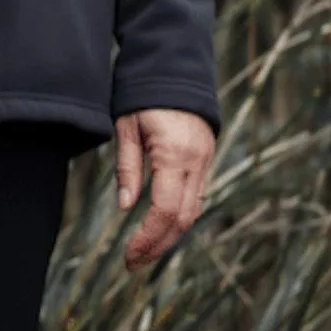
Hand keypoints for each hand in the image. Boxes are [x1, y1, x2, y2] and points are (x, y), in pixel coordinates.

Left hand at [116, 107, 214, 271]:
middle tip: (133, 263)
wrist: (174, 67)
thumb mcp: (126, 127)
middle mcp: (196, 162)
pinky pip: (196, 197)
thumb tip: (125, 208)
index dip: (148, 237)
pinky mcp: (206, 159)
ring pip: (193, 211)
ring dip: (170, 236)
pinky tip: (160, 228)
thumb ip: (127, 169)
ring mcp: (205, 161)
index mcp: (174, 154)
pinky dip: (179, 217)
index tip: (129, 255)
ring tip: (144, 252)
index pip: (165, 210)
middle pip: (183, 218)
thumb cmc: (143, 95)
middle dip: (159, 245)